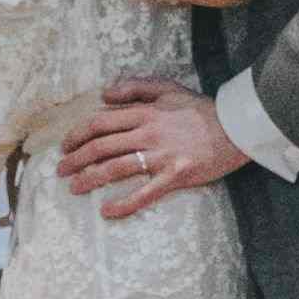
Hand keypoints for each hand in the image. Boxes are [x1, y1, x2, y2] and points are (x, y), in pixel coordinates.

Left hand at [57, 78, 246, 219]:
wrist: (236, 127)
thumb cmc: (201, 109)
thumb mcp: (169, 88)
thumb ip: (136, 87)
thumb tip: (104, 94)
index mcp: (145, 112)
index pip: (101, 122)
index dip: (78, 135)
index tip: (65, 146)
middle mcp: (148, 133)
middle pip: (102, 146)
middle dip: (76, 159)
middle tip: (62, 171)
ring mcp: (161, 156)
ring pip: (116, 168)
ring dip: (90, 179)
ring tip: (74, 189)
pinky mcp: (175, 176)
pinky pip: (144, 193)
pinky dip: (124, 203)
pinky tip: (107, 211)